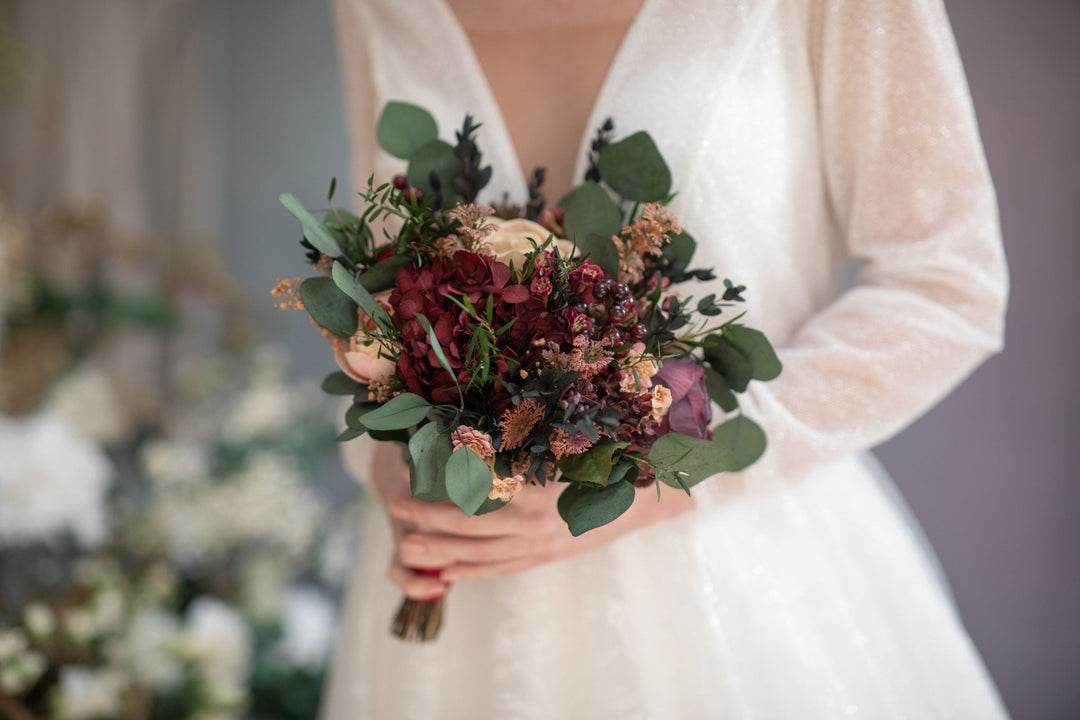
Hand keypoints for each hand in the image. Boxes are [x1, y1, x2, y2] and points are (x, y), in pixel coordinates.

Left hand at [385, 469, 695, 595]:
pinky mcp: (546, 558)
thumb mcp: (565, 450)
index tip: (405, 483)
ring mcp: (541, 548)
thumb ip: (521, 452)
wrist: (647, 499)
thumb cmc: (607, 463)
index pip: (472, 500)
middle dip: (428, 522)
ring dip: (442, 551)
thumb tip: (474, 438)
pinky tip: (447, 571)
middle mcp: (536, 529)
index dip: (435, 495)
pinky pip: (502, 569)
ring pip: (481, 555)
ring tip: (408, 548)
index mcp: (537, 498)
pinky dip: (473, 570)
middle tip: (395, 512)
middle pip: (469, 530)